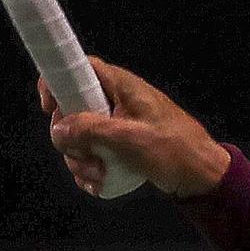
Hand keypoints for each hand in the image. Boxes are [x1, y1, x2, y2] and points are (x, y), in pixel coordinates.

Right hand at [39, 57, 231, 199]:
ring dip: (81, 160)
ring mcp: (116, 124)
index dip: (57, 82)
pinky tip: (100, 183)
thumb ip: (89, 130)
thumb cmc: (173, 150)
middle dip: (70, 139)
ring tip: (98, 176)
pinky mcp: (119, 145)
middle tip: (84, 157)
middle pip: (72, 109)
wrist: (200, 176)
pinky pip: (92, 153)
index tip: (50, 109)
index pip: (78, 67)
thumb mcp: (128, 139)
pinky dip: (91, 169)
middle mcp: (115, 101)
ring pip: (80, 136)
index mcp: (120, 86)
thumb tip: (58, 130)